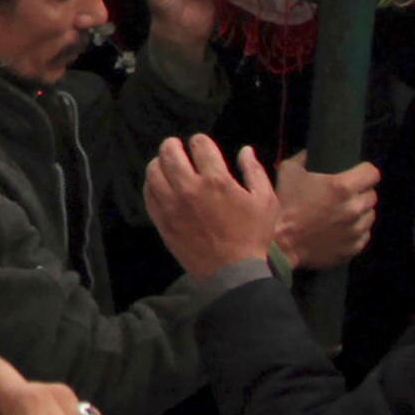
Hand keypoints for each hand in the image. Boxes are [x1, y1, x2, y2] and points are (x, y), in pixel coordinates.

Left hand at [143, 137, 286, 274]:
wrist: (233, 273)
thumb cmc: (252, 236)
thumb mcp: (265, 201)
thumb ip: (254, 171)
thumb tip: (245, 150)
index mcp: (216, 180)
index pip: (199, 144)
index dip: (200, 141)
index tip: (201, 145)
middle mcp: (189, 188)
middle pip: (169, 153)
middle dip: (172, 144)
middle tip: (176, 146)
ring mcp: (172, 206)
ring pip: (153, 172)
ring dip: (159, 163)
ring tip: (166, 164)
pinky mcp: (163, 222)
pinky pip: (149, 195)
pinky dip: (151, 185)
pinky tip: (159, 185)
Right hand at [274, 156, 378, 271]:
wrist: (279, 243)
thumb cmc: (284, 206)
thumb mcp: (288, 172)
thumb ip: (303, 158)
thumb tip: (310, 153)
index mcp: (342, 187)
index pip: (372, 173)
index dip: (365, 171)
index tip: (358, 173)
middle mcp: (353, 208)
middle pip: (372, 195)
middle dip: (361, 193)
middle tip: (345, 195)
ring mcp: (355, 230)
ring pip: (369, 216)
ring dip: (359, 212)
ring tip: (342, 213)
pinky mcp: (353, 248)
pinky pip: (363, 235)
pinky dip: (355, 231)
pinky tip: (340, 229)